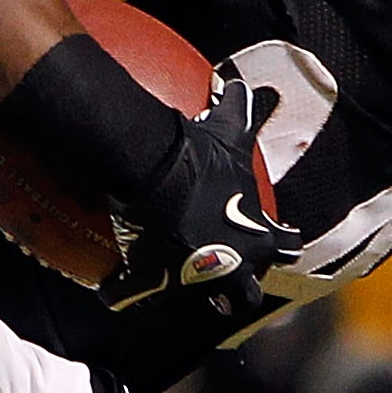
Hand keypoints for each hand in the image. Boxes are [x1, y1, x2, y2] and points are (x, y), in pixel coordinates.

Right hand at [101, 67, 292, 319]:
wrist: (159, 173)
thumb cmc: (199, 155)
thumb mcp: (227, 131)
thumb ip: (239, 110)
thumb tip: (240, 85)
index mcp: (257, 236)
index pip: (281, 249)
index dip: (275, 247)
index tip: (269, 245)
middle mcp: (234, 268)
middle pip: (245, 296)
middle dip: (238, 292)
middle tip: (224, 283)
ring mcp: (194, 284)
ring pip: (191, 307)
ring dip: (182, 301)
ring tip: (168, 294)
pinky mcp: (153, 286)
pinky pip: (132, 297)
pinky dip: (121, 294)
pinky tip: (110, 291)